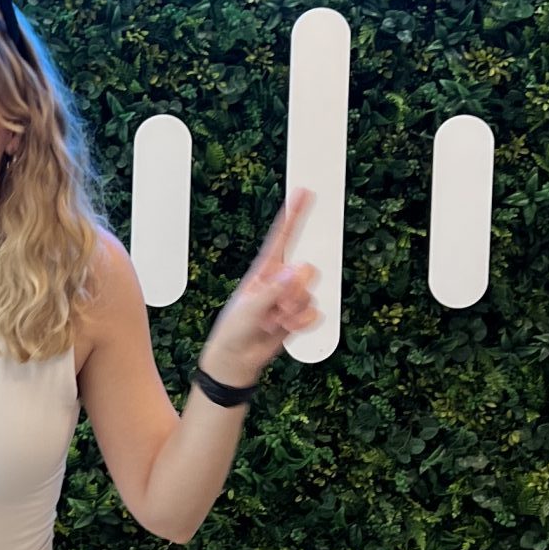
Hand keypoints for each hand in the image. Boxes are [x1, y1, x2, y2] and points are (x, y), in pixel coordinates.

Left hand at [199, 189, 319, 384]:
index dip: (293, 213)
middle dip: (296, 290)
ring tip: (274, 320)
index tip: (304, 191)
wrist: (238, 358)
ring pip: (310, 295)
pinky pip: (313, 314)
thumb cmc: (235, 328)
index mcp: (264, 269)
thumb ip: (275, 290)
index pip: (281, 236)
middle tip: (278, 306)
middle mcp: (280, 280)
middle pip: (306, 271)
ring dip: (294, 311)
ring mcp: (290, 298)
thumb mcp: (250, 307)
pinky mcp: (298, 315)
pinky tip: (284, 328)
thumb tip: (299, 271)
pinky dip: (301, 323)